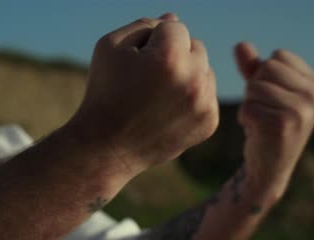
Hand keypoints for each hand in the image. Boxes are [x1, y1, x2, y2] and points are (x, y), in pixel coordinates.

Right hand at [68, 14, 218, 177]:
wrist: (107, 146)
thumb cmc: (104, 92)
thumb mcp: (111, 47)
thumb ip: (144, 25)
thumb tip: (173, 19)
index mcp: (169, 57)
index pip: (175, 27)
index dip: (151, 43)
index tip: (136, 65)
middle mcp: (194, 80)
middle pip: (196, 47)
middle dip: (174, 57)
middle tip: (147, 81)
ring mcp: (204, 104)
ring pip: (205, 71)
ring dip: (186, 77)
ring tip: (157, 97)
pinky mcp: (209, 123)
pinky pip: (207, 95)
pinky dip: (191, 100)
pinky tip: (167, 112)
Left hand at [234, 42, 313, 201]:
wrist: (268, 169)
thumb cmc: (266, 126)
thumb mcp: (264, 93)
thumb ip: (254, 68)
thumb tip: (241, 45)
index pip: (277, 57)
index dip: (264, 76)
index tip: (272, 99)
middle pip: (265, 69)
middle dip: (255, 89)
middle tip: (264, 112)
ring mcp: (300, 111)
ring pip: (254, 88)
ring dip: (249, 105)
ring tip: (261, 122)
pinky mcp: (282, 125)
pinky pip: (247, 107)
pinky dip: (245, 118)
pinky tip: (256, 132)